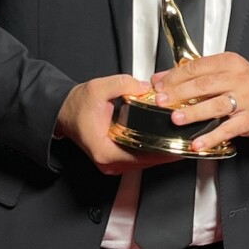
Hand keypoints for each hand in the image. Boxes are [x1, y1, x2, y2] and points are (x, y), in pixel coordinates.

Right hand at [56, 74, 180, 173]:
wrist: (63, 111)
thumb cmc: (77, 105)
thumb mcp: (99, 88)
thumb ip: (123, 85)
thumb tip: (144, 87)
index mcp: (105, 150)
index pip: (142, 156)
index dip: (163, 151)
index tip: (179, 147)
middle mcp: (109, 162)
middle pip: (146, 162)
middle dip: (166, 151)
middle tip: (186, 142)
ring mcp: (111, 163)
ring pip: (144, 163)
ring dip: (160, 152)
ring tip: (178, 141)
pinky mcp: (114, 159)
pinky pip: (138, 158)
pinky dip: (150, 150)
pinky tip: (162, 142)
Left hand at [151, 54, 248, 152]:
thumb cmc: (243, 83)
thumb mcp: (220, 70)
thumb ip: (191, 73)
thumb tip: (161, 79)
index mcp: (228, 62)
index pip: (197, 67)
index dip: (175, 77)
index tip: (160, 86)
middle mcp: (237, 79)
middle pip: (204, 85)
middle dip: (179, 93)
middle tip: (163, 101)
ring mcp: (244, 99)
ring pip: (215, 105)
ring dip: (193, 113)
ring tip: (176, 119)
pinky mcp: (247, 119)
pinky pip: (227, 129)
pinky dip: (211, 136)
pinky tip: (198, 142)